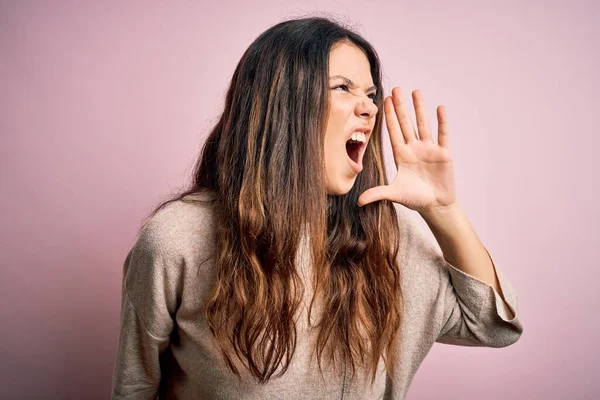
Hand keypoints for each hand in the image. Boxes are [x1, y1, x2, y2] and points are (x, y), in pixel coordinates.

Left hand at [357, 87, 456, 213]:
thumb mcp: (394, 194)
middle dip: (401, 107)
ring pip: (423, 124)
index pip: (393, 132)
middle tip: (396, 89)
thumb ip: (377, 193)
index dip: (389, 117)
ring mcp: (429, 149)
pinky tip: (439, 108)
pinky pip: (443, 135)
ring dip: (419, 108)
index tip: (384, 101)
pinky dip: (442, 122)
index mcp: (401, 155)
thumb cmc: (415, 199)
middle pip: (406, 124)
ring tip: (415, 92)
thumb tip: (358, 201)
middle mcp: (414, 149)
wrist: (435, 206)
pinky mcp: (443, 153)